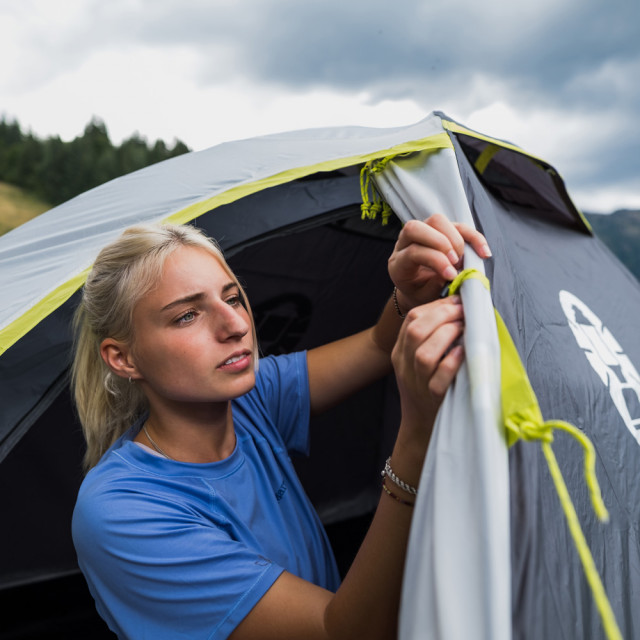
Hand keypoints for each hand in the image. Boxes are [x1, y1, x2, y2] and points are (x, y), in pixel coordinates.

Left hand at [388, 214, 490, 310]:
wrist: (419, 291)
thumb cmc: (421, 295)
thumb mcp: (423, 297)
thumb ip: (434, 286)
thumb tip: (452, 273)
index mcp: (398, 263)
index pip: (413, 252)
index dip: (436, 261)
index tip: (452, 275)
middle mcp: (404, 243)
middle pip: (416, 227)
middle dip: (441, 243)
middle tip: (456, 262)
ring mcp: (422, 233)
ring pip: (436, 220)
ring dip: (455, 238)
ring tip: (463, 259)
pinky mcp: (440, 230)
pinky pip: (457, 225)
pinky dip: (473, 237)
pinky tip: (483, 252)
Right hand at [391, 296, 464, 435]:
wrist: (421, 426)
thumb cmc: (427, 388)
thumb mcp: (419, 361)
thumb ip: (431, 337)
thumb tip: (457, 308)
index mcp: (400, 351)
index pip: (412, 319)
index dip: (436, 306)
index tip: (457, 300)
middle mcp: (404, 365)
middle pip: (415, 331)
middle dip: (443, 314)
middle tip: (465, 310)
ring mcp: (416, 382)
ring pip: (424, 353)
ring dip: (447, 334)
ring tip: (464, 328)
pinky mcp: (433, 398)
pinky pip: (439, 378)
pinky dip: (451, 362)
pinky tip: (462, 352)